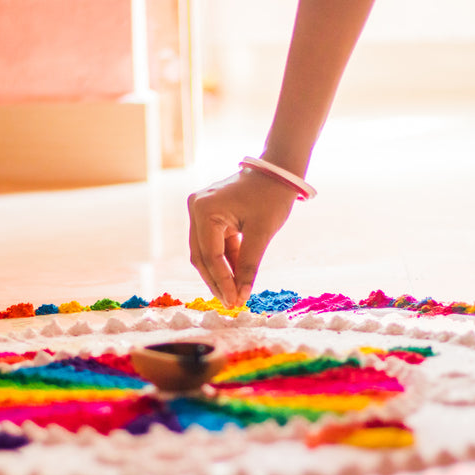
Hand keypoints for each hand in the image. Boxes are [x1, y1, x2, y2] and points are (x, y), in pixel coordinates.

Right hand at [187, 168, 297, 307]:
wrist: (278, 170)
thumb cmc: (272, 196)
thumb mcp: (262, 233)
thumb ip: (249, 265)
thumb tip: (241, 296)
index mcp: (205, 210)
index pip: (211, 255)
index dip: (222, 281)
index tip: (234, 302)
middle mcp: (196, 209)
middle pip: (202, 256)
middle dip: (217, 281)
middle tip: (231, 304)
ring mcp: (200, 211)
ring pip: (206, 253)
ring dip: (220, 274)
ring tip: (234, 296)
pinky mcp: (209, 215)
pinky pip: (214, 245)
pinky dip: (225, 262)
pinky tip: (236, 280)